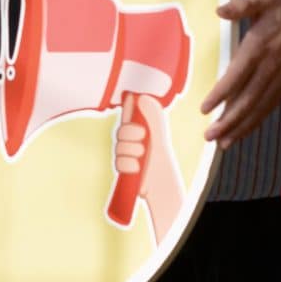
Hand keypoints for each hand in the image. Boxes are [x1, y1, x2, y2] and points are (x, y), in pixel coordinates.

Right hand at [113, 94, 183, 241]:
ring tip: (143, 158)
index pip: (128, 113)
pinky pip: (119, 162)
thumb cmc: (161, 160)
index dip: (129, 112)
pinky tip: (138, 169)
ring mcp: (123, 153)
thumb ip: (153, 117)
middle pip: (121, 130)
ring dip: (133, 152)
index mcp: (137, 128)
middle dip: (132, 134)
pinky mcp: (121, 167)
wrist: (161, 184)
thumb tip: (144, 97)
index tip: (136, 115)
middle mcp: (128, 139)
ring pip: (119, 146)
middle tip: (144, 139)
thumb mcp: (159, 136)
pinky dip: (130, 166)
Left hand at [201, 0, 280, 145]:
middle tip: (210, 137)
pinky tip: (244, 131)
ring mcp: (280, 79)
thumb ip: (242, 4)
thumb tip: (220, 10)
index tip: (205, 109)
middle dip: (228, 121)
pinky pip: (269, 106)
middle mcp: (269, 68)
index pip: (237, 76)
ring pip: (258, 108)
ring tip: (223, 143)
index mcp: (260, 48)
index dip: (221, 94)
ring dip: (241, 127)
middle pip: (247, 100)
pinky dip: (256, 121)